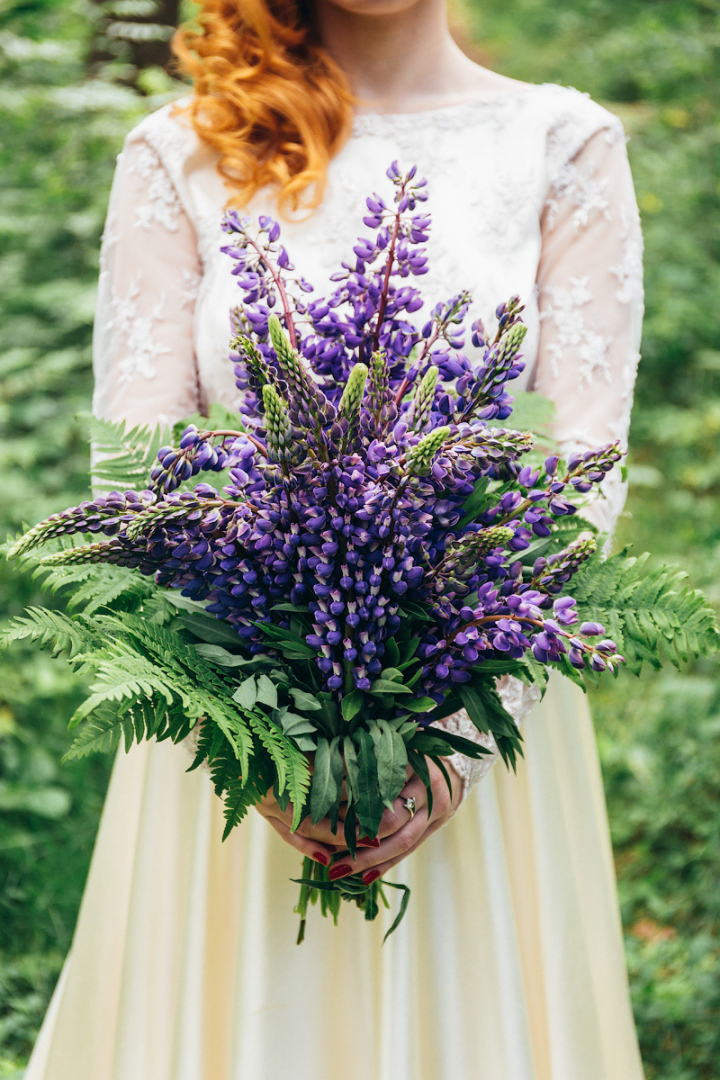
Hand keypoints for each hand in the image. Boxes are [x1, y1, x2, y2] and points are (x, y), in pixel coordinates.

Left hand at [255, 757, 463, 879]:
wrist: (455, 761)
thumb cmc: (410, 750)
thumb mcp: (391, 746)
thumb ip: (366, 759)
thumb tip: (324, 774)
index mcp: (411, 759)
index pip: (376, 786)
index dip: (349, 802)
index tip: (321, 814)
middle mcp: (428, 785)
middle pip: (390, 819)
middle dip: (357, 839)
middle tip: (325, 850)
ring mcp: (436, 808)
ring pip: (400, 841)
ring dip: (368, 860)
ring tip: (338, 872)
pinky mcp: (437, 824)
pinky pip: (409, 849)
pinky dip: (386, 864)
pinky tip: (364, 878)